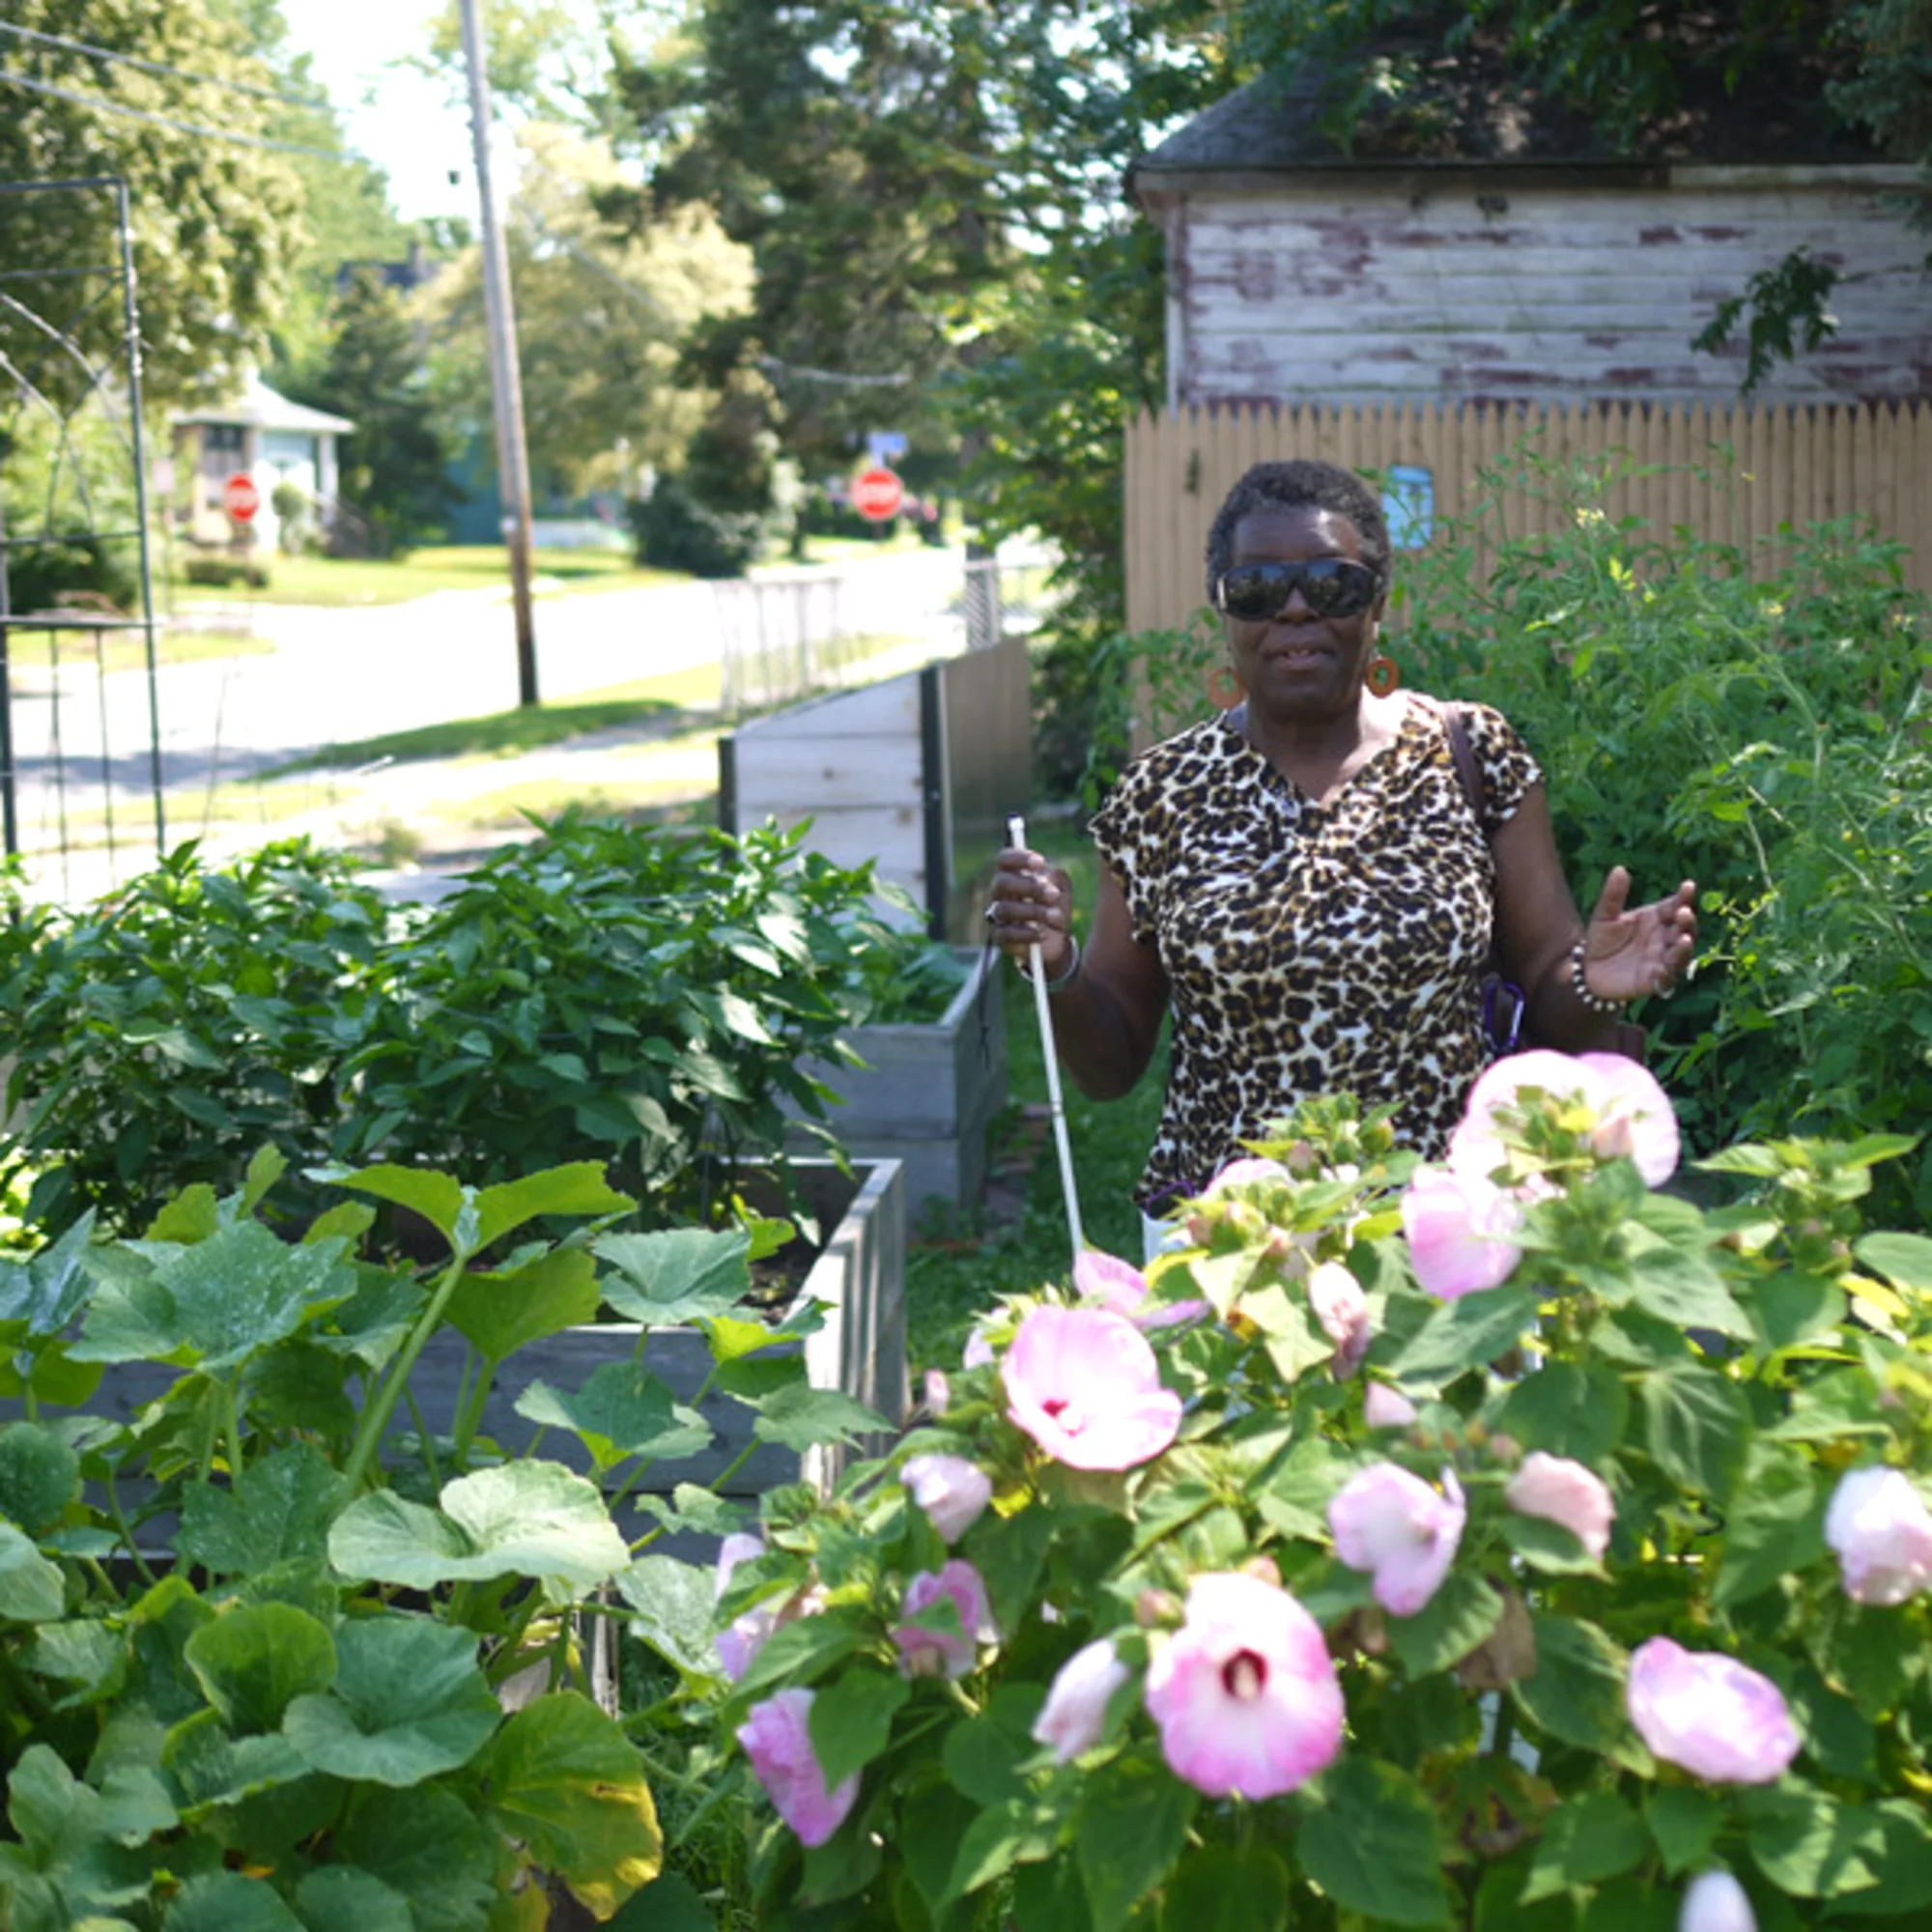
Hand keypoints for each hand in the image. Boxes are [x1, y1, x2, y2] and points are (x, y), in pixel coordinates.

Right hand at [987, 846, 1075, 976]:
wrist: (1059, 938)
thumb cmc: (1056, 906)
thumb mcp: (1062, 887)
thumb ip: (1056, 876)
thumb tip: (1045, 875)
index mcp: (1013, 875)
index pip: (1004, 859)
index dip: (1019, 858)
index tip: (1041, 863)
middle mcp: (1000, 892)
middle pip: (1002, 882)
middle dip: (1030, 887)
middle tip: (1054, 895)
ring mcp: (997, 914)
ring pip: (1004, 909)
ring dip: (1033, 912)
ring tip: (1056, 917)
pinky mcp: (998, 936)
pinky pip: (1005, 934)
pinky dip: (1024, 934)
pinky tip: (1040, 935)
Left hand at [1582, 867, 1697, 1002]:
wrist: (1587, 970)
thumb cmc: (1601, 940)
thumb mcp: (1604, 915)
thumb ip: (1613, 895)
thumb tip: (1619, 869)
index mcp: (1657, 919)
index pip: (1675, 905)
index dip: (1684, 896)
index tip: (1688, 885)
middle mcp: (1665, 939)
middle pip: (1684, 929)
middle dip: (1687, 922)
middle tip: (1683, 912)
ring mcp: (1662, 961)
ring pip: (1680, 955)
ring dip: (1684, 948)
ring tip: (1684, 939)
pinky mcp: (1653, 982)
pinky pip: (1665, 981)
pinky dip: (1665, 976)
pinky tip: (1661, 970)